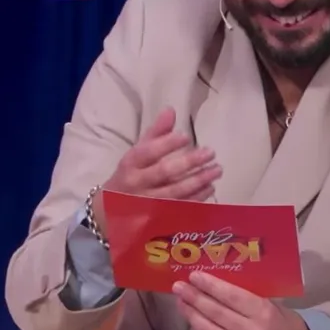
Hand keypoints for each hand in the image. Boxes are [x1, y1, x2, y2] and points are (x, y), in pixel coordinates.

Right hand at [95, 107, 221, 234]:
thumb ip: (155, 133)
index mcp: (130, 164)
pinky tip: (210, 188)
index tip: (186, 137)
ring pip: (175, 192)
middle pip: (164, 172)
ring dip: (198, 181)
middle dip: (189, 162)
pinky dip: (197, 199)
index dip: (166, 144)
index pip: (148, 152)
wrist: (112, 211)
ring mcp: (148, 204)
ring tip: (216, 170)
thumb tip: (171, 110)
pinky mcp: (158, 218)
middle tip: (210, 153)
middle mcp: (137, 184)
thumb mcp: (137, 153)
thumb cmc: (130, 175)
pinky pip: (180, 208)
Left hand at [173, 271, 315, 329]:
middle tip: (178, 286)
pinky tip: (193, 319)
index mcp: (264, 313)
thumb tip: (210, 284)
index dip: (210, 286)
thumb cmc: (280, 320)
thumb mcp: (268, 303)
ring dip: (191, 315)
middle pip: (216, 313)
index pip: (231, 297)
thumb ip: (242, 297)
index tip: (194, 275)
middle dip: (194, 298)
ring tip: (180, 301)